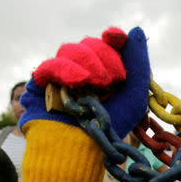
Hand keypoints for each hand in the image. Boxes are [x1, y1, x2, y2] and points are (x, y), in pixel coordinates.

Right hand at [18, 26, 149, 181]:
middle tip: (111, 79)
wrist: (79, 151)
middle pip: (90, 45)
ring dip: (86, 64)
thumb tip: (135, 30)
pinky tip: (77, 84)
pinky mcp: (42, 84)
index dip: (112, 38)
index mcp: (106, 74)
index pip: (107, 44)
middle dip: (103, 57)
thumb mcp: (133, 97)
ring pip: (70, 50)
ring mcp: (62, 78)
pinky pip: (51, 65)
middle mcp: (83, 73)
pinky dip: (66, 71)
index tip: (115, 38)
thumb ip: (138, 64)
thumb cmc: (109, 130)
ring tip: (95, 85)